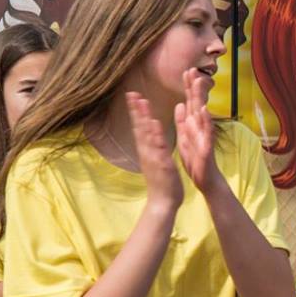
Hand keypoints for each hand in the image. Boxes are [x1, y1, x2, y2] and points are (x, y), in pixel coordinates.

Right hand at [129, 92, 182, 211]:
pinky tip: (154, 122)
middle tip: (132, 93)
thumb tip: (149, 139)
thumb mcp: (156, 162)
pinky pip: (158, 147)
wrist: (163, 203)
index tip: (134, 97)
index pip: (140, 128)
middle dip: (136, 110)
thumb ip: (152, 149)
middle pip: (139, 127)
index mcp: (147, 151)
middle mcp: (147, 152)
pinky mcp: (161, 163)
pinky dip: (156, 134)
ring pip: (147, 134)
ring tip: (142, 101)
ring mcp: (153, 157)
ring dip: (144, 117)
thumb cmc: (161, 182)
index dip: (137, 113)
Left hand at [174, 67, 218, 194]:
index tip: (186, 70)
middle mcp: (200, 128)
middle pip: (197, 103)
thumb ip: (182, 122)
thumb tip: (179, 104)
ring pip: (202, 114)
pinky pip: (206, 132)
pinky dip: (205, 120)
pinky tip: (203, 110)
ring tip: (199, 82)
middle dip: (194, 87)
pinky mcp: (207, 146)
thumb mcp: (185, 138)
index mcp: (192, 126)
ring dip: (200, 98)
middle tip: (193, 69)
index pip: (190, 102)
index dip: (188, 87)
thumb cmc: (196, 160)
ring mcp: (205, 136)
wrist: (206, 180)